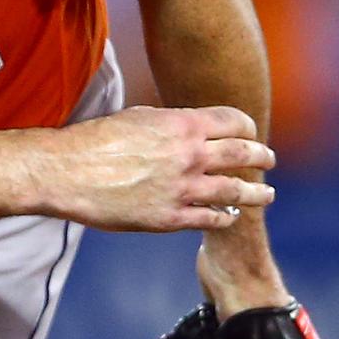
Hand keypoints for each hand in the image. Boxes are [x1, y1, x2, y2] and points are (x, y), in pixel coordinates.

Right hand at [39, 106, 276, 233]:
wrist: (69, 172)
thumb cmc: (97, 141)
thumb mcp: (139, 118)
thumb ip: (171, 124)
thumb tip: (189, 128)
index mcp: (183, 125)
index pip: (235, 122)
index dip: (247, 127)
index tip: (251, 133)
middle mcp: (190, 155)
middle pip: (244, 154)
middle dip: (261, 156)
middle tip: (269, 160)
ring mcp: (184, 189)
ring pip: (236, 191)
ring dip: (257, 193)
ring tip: (267, 195)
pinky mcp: (171, 218)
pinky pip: (211, 219)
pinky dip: (225, 217)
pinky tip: (229, 217)